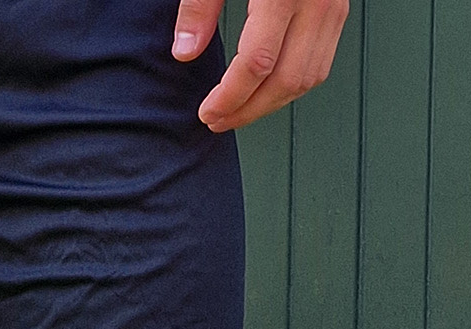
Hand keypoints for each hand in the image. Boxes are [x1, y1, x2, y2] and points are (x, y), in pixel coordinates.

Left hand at [172, 0, 347, 131]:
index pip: (256, 63)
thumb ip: (200, 6)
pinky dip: (291, 84)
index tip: (207, 111)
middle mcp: (317, 0)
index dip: (230, 97)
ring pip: (309, 77)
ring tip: (237, 112)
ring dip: (271, 104)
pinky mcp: (339, 7)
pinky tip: (264, 90)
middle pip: (286, 79)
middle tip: (217, 120)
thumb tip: (185, 51)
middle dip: (249, 111)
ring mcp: (334, 5)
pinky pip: (320, 61)